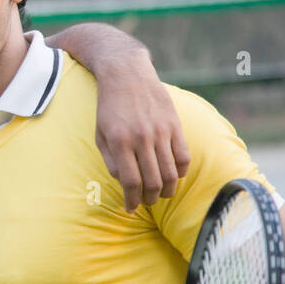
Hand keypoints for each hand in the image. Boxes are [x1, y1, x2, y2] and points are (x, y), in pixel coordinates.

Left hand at [93, 49, 189, 211]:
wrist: (126, 75)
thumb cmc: (109, 108)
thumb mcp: (100, 134)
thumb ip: (110, 160)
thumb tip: (124, 183)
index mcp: (120, 142)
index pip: (131, 182)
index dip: (132, 200)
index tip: (130, 208)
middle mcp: (142, 139)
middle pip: (153, 181)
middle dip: (149, 199)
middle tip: (146, 203)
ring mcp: (161, 132)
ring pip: (171, 173)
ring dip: (167, 190)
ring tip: (161, 194)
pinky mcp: (175, 125)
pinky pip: (184, 157)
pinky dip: (180, 172)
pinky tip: (173, 176)